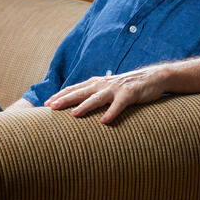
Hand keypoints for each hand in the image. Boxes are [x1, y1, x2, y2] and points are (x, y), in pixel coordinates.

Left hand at [44, 65, 166, 125]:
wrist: (153, 77)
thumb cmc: (128, 87)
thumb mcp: (108, 89)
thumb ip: (95, 95)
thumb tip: (78, 106)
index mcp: (97, 83)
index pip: (74, 88)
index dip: (60, 95)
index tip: (46, 103)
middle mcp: (103, 84)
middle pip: (80, 92)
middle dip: (65, 99)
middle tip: (50, 107)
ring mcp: (116, 88)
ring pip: (97, 98)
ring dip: (85, 106)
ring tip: (73, 114)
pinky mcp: (130, 94)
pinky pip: (119, 105)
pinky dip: (111, 112)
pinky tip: (104, 122)